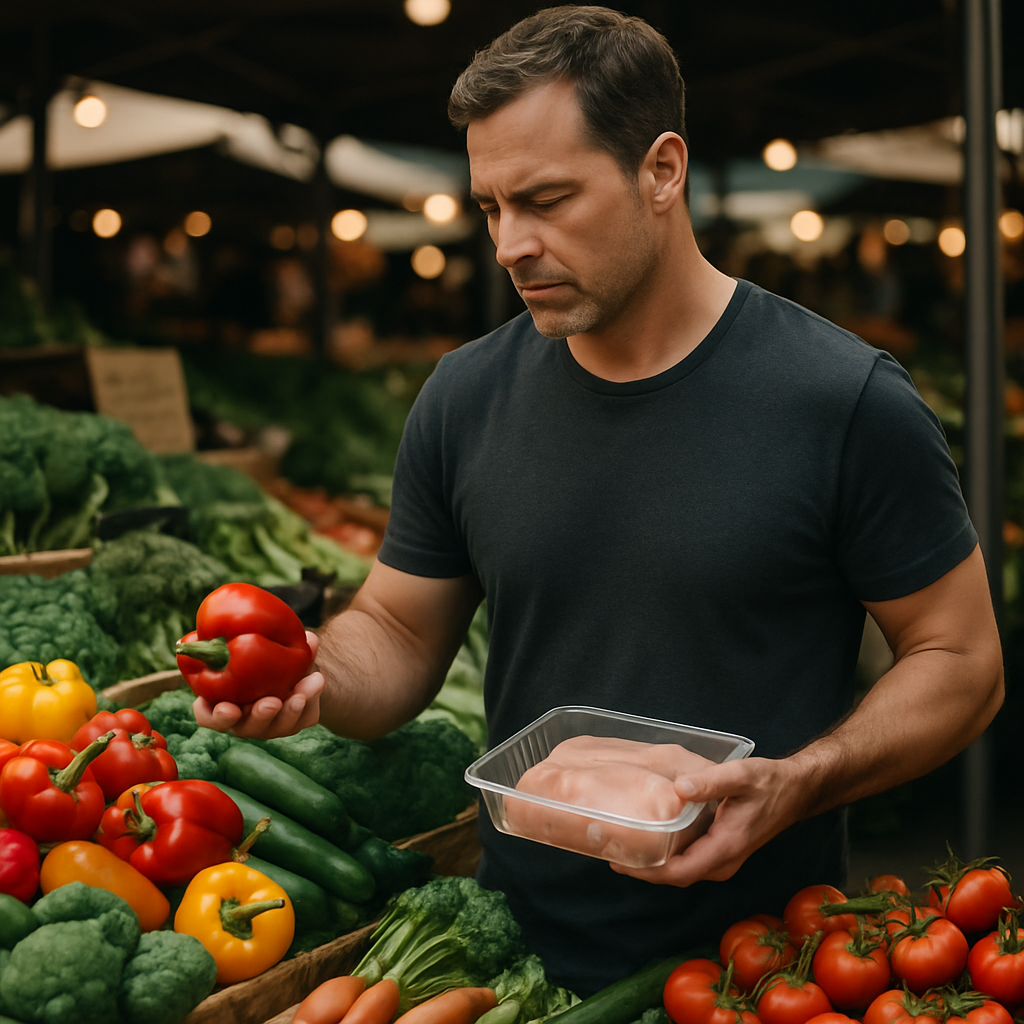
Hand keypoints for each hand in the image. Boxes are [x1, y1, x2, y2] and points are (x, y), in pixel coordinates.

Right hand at [192, 631, 323, 738]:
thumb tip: (302, 636)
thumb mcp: (265, 644)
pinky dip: (310, 702)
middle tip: (271, 703)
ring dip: (289, 712)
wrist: (294, 667)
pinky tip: (316, 683)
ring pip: (277, 726)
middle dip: (259, 716)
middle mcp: (243, 719)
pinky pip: (302, 719)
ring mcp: (268, 725)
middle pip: (245, 727)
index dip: (215, 716)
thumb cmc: (263, 654)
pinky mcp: (293, 723)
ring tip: (299, 695)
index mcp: (222, 701)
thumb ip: (275, 638)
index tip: (229, 707)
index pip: (208, 716)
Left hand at [610, 755, 804, 886]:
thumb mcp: (742, 776)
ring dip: (652, 864)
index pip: (680, 872)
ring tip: (621, 846)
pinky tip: (647, 837)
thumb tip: (680, 787)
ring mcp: (721, 858)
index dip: (648, 871)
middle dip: (643, 870)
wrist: (794, 791)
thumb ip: (712, 781)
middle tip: (609, 851)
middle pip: (675, 876)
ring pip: (680, 870)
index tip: (620, 860)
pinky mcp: (719, 850)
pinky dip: (665, 855)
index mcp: (725, 848)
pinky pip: (687, 860)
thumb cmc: (769, 783)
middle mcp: (722, 861)